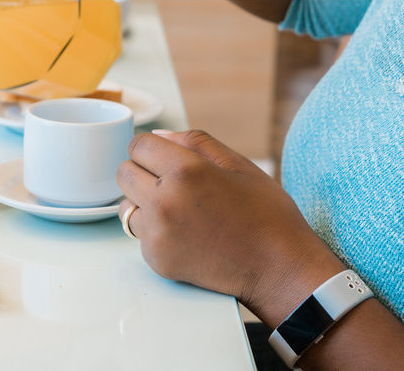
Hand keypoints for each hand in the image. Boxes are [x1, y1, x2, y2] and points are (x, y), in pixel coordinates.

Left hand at [117, 130, 339, 315]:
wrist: (280, 268)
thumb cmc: (266, 213)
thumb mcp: (238, 164)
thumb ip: (194, 142)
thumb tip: (159, 135)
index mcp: (185, 171)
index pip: (137, 146)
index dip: (152, 149)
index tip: (165, 158)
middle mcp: (165, 201)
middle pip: (124, 173)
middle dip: (143, 172)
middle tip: (173, 183)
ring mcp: (158, 234)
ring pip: (127, 206)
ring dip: (144, 203)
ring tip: (179, 210)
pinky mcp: (157, 260)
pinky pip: (140, 235)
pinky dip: (155, 232)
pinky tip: (186, 234)